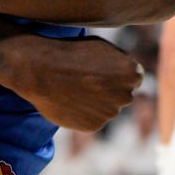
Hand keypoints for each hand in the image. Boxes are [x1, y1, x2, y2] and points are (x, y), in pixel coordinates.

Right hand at [0, 34, 140, 130]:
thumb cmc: (71, 53)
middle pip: (122, 96)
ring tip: (75, 89)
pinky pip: (93, 120)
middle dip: (109, 91)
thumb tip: (132, 76)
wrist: (41, 70)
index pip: (133, 78)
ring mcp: (110, 113)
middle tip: (86, 80)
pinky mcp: (94, 126)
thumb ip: (120, 63)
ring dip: (96, 103)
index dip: (115, 74)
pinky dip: (84, 114)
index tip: (100, 70)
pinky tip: (70, 100)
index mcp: (133, 73)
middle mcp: (125, 95)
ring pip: (107, 109)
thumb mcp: (103, 48)